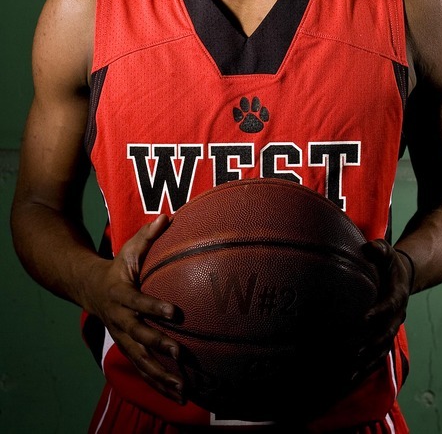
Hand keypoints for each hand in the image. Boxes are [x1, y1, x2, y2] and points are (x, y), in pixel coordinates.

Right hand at [83, 215, 184, 403]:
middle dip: (158, 345)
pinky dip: (158, 383)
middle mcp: (120, 319)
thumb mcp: (129, 249)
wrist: (89, 289)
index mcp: (121, 294)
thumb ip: (148, 235)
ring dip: (160, 375)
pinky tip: (178, 396)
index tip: (174, 312)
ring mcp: (123, 337)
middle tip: (179, 353)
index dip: (154, 308)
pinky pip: (143, 369)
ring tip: (181, 388)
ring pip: (140, 360)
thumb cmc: (117, 266)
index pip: (138, 302)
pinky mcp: (128, 348)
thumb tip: (167, 216)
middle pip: (139, 335)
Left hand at [352, 239, 412, 384]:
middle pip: (386, 332)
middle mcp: (397, 315)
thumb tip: (370, 248)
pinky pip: (377, 354)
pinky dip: (366, 366)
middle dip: (371, 343)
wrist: (403, 277)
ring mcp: (391, 327)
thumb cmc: (389, 263)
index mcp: (398, 294)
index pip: (390, 304)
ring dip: (368, 361)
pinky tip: (351, 378)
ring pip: (382, 348)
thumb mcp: (386, 251)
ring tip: (351, 372)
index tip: (364, 318)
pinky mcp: (385, 335)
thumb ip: (380, 249)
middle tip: (355, 351)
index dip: (379, 312)